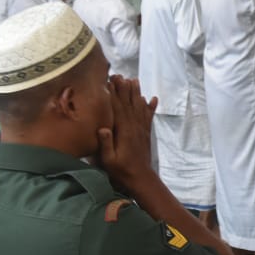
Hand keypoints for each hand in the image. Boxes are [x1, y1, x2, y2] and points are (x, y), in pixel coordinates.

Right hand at [96, 75, 158, 197]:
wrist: (141, 179)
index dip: (114, 94)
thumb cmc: (121, 170)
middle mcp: (134, 127)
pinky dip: (150, 107)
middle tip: (120, 75)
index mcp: (124, 131)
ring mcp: (142, 129)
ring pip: (139, 107)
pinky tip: (152, 99)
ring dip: (136, 93)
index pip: (118, 108)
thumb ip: (105, 144)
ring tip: (134, 80)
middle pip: (129, 103)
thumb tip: (102, 128)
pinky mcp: (146, 134)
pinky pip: (148, 117)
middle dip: (124, 88)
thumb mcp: (108, 160)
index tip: (110, 81)